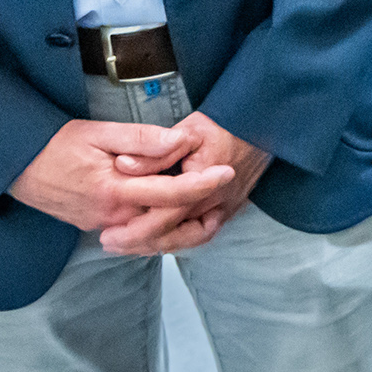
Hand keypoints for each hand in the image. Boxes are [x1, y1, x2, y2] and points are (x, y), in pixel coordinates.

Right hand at [8, 116, 227, 239]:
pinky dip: (159, 229)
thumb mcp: (98, 132)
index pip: (169, 194)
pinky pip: (136, 234)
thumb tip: (179, 141)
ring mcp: (103, 226)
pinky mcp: (97, 228)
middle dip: (200, 214)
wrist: (16, 166)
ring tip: (211, 210)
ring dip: (184, 228)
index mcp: (114, 191)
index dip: (202, 184)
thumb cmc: (54, 144)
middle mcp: (111, 217)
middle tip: (225, 193)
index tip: (226, 172)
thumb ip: (141, 139)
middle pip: (167, 224)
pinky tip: (176, 216)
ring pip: (153, 235)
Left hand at [104, 110, 272, 256]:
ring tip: (131, 246)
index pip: (167, 214)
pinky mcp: (229, 209)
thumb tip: (123, 166)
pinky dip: (180, 239)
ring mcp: (226, 208)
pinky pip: (202, 233)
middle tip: (111, 244)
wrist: (263, 125)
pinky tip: (160, 240)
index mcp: (205, 181)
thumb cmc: (223, 125)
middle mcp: (217, 201)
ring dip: (159, 245)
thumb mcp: (188, 131)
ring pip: (190, 239)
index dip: (136, 228)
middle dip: (141, 243)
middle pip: (175, 233)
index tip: (109, 233)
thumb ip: (155, 151)